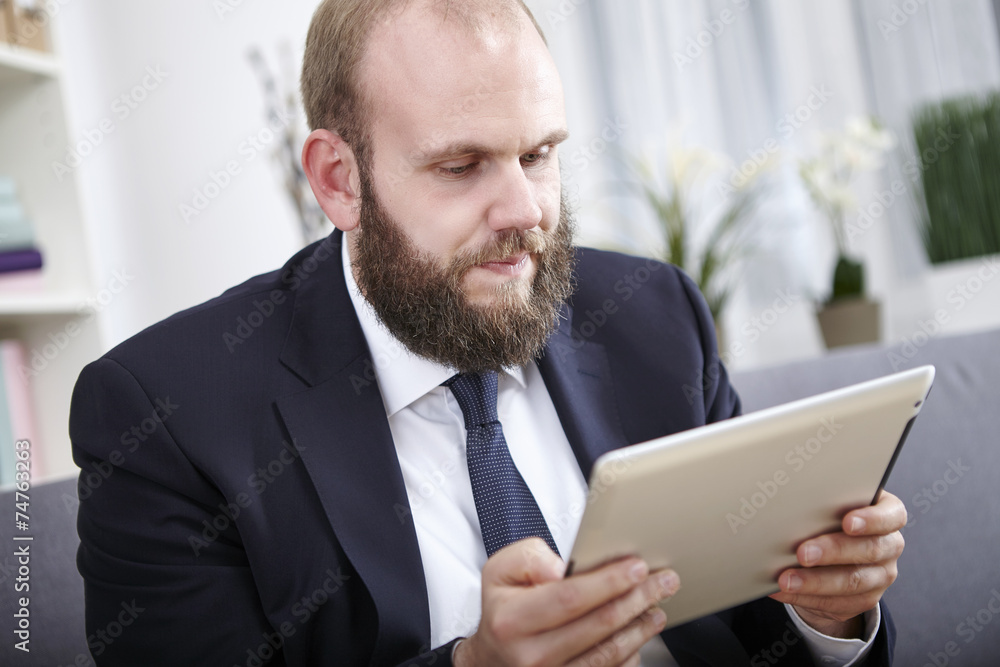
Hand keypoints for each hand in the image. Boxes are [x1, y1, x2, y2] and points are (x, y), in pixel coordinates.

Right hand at [454, 538, 679, 666]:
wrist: (493, 658)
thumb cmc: (503, 609)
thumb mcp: (500, 570)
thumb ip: (529, 558)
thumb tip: (560, 569)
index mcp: (513, 620)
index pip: (569, 598)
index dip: (608, 582)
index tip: (636, 567)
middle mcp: (532, 655)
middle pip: (597, 625)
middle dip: (636, 599)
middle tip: (663, 581)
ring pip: (608, 653)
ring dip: (640, 628)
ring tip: (657, 606)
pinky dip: (631, 653)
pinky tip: (640, 633)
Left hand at [770, 490, 905, 637]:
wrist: (834, 555)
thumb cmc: (831, 520)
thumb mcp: (831, 507)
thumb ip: (822, 505)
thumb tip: (787, 507)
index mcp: (887, 516)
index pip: (892, 516)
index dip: (872, 520)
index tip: (847, 522)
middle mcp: (889, 546)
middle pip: (869, 550)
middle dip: (832, 551)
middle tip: (803, 553)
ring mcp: (880, 576)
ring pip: (852, 581)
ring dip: (815, 581)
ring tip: (786, 579)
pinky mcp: (864, 599)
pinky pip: (837, 603)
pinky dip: (806, 597)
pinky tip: (785, 591)